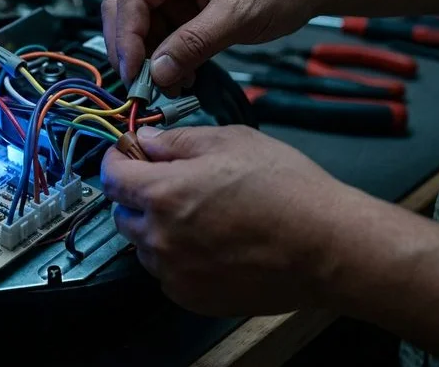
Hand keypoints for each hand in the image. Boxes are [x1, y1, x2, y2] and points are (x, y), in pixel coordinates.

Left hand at [101, 125, 365, 315]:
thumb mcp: (231, 141)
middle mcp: (159, 238)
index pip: (111, 177)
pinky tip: (210, 245)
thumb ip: (177, 141)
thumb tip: (145, 141)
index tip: (128, 155)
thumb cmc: (286, 188)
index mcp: (162, 194)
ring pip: (144, 247)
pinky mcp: (192, 297)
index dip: (118, 160)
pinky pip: (167, 274)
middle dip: (138, 195)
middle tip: (172, 183)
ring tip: (198, 217)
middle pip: (123, 214)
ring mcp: (174, 273)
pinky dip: (176, 259)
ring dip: (156, 229)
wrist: (327, 247)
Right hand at [102, 0, 321, 88]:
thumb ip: (193, 44)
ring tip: (171, 86)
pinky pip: (159, 31)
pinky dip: (165, 56)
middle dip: (131, 49)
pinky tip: (181, 76)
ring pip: (138, 24)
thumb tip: (156, 74)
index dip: (127, 38)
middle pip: (125, 7)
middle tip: (142, 85)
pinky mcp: (179, 1)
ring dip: (149, 58)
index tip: (134, 74)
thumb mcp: (238, 15)